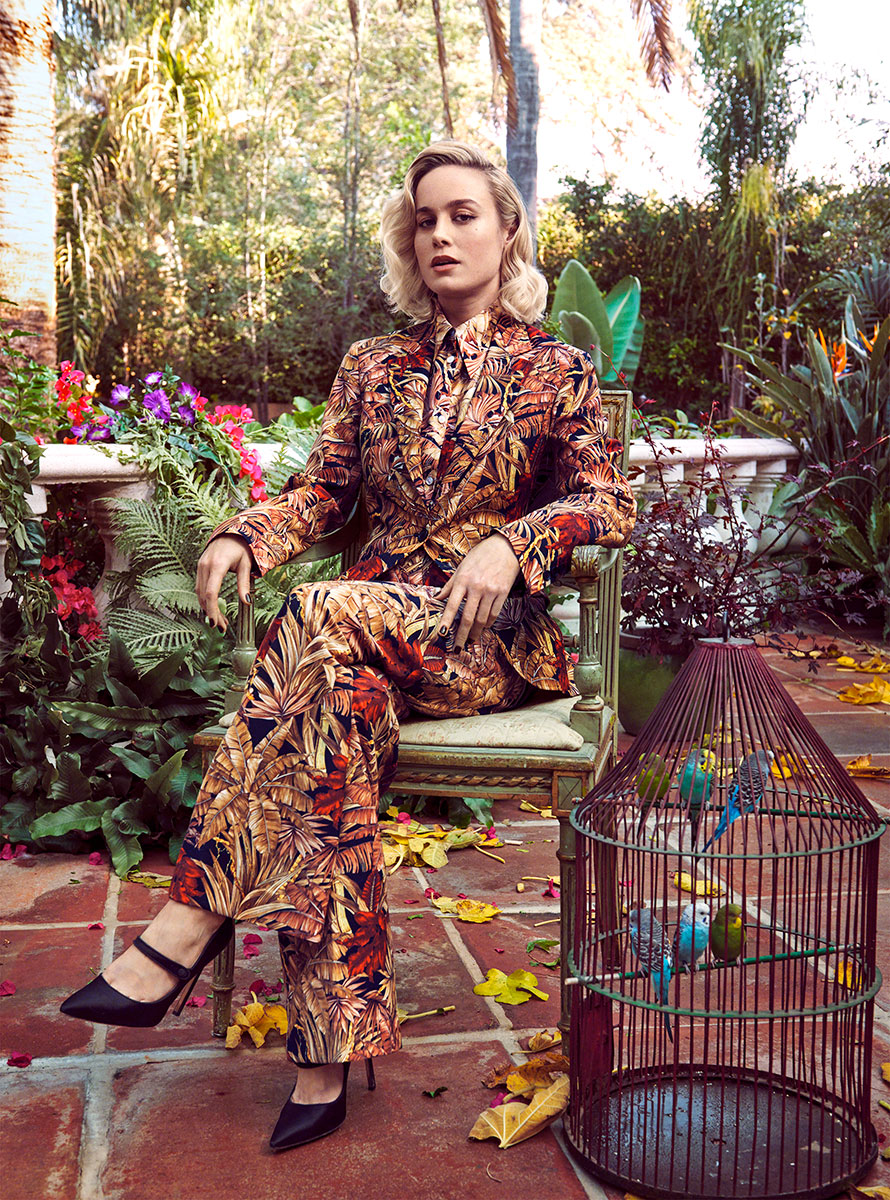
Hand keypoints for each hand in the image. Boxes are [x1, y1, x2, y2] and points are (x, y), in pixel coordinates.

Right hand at [195, 535, 252, 631]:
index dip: (212, 609)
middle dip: (211, 614)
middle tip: (221, 628)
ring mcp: (200, 566)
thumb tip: (247, 602)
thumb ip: (244, 584)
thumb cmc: (241, 548)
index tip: (215, 622)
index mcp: (218, 565)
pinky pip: (200, 587)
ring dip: (208, 609)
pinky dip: (205, 600)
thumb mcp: (246, 566)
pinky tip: (213, 609)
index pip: (211, 592)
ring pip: (200, 593)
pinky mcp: (200, 567)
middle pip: (204, 596)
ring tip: (220, 622)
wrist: (231, 533)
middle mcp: (205, 566)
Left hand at [437, 534, 520, 648]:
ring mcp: (491, 591)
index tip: (442, 634)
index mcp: (463, 579)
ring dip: (475, 633)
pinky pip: (494, 614)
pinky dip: (488, 624)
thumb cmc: (480, 556)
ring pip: (482, 619)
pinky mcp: (503, 593)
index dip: (446, 620)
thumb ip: (450, 585)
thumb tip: (436, 599)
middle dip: (462, 635)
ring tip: (470, 640)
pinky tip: (483, 628)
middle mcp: (476, 586)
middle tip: (458, 648)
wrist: (506, 547)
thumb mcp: (461, 567)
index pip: (451, 604)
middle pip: (468, 617)